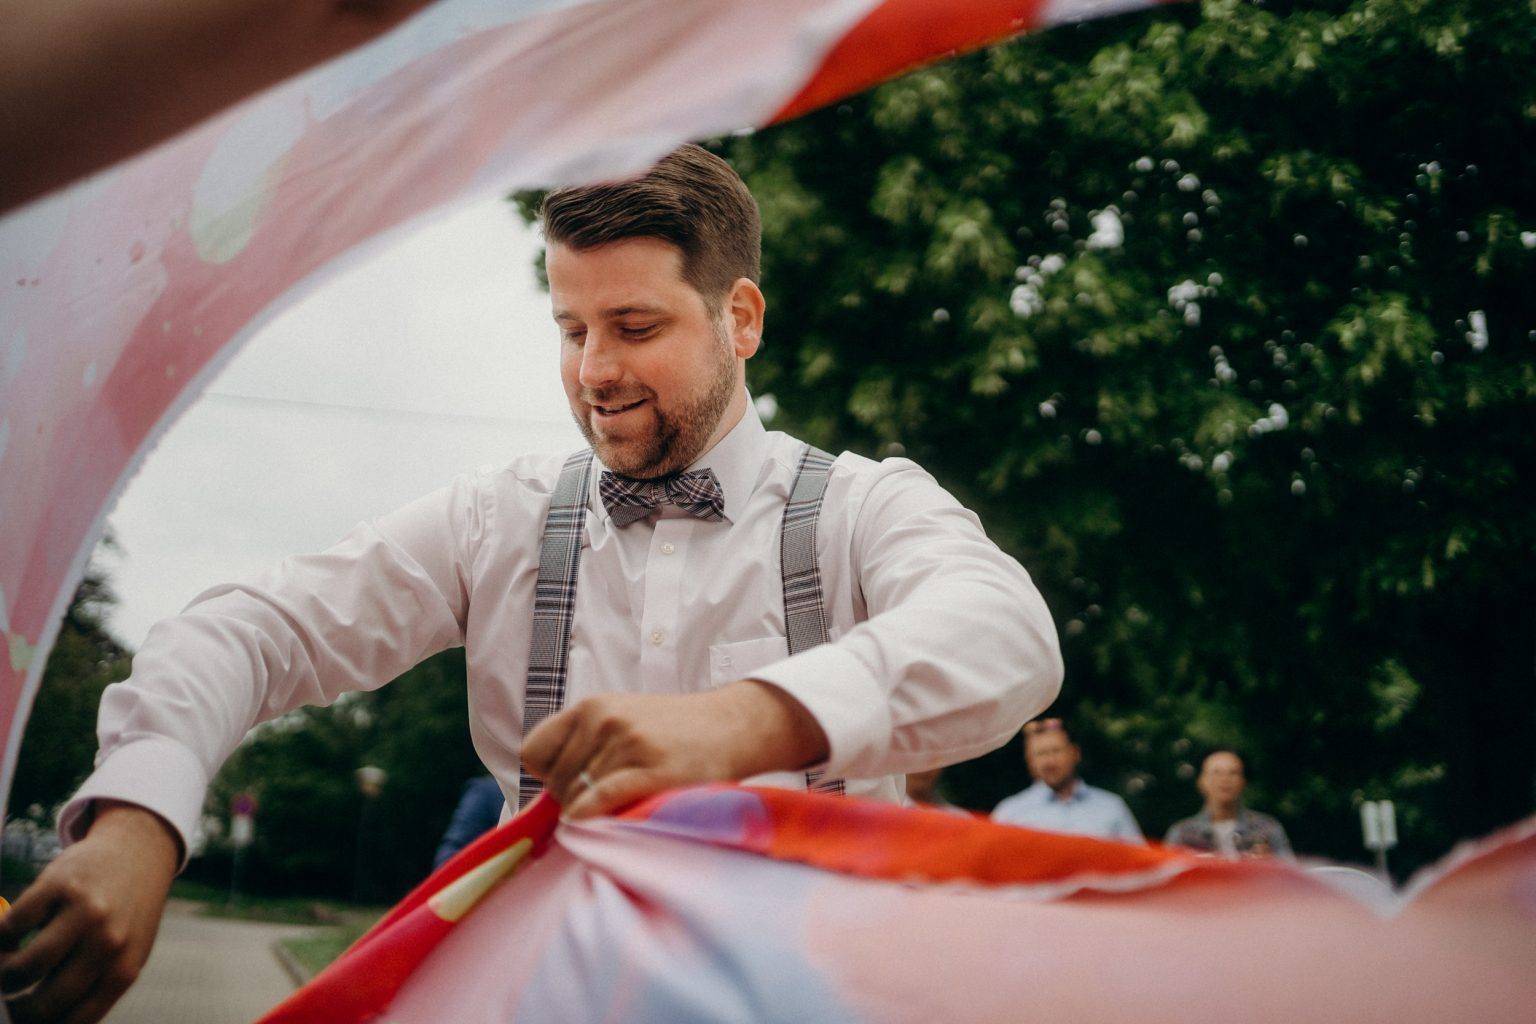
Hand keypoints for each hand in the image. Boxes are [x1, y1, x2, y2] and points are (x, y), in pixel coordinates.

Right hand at [0, 802, 180, 1023]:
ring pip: (22, 968)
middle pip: (43, 1004)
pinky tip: (10, 933)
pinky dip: (2, 936)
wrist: (138, 851)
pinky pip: (11, 926)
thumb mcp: (125, 954)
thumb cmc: (126, 912)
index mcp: (123, 970)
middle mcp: (108, 943)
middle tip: (6, 1000)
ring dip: (3, 973)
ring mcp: (84, 912)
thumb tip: (40, 1020)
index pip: (73, 1022)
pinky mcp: (59, 884)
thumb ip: (91, 987)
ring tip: (6, 964)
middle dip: (14, 1009)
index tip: (19, 1021)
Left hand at [522, 680, 829, 818]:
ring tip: (624, 807)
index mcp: (591, 706)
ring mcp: (627, 742)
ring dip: (592, 814)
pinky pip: (599, 802)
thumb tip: (549, 799)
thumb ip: (585, 747)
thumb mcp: (622, 721)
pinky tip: (605, 824)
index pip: (534, 751)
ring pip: (577, 797)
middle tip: (608, 803)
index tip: (573, 785)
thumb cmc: (674, 734)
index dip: (548, 776)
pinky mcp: (651, 768)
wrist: (733, 726)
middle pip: (556, 782)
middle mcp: (603, 718)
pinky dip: (592, 818)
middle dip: (574, 800)